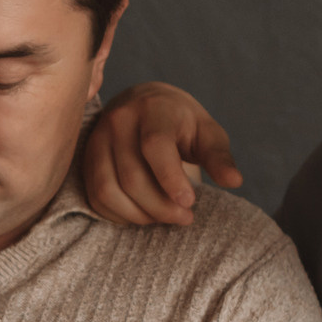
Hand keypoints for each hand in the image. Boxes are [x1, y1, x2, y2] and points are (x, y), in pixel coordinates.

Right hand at [82, 82, 242, 226]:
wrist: (144, 104)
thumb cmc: (182, 122)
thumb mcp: (206, 132)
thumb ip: (219, 157)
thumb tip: (235, 182)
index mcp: (153, 109)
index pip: (155, 146)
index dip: (170, 180)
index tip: (190, 203)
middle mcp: (119, 121)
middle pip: (132, 176)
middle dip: (160, 206)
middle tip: (185, 218)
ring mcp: (97, 140)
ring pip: (108, 190)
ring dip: (138, 214)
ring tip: (164, 218)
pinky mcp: (86, 158)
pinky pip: (96, 197)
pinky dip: (119, 215)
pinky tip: (142, 215)